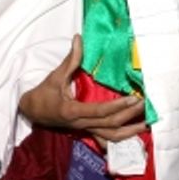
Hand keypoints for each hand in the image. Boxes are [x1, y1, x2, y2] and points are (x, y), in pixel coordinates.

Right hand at [18, 35, 147, 141]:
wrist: (32, 111)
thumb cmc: (43, 94)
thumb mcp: (55, 76)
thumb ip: (70, 59)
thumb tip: (78, 39)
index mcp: (72, 111)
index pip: (100, 111)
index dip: (117, 106)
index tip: (133, 99)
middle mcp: (81, 124)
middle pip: (110, 125)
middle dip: (129, 116)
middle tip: (145, 104)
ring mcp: (85, 129)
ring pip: (111, 137)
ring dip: (129, 132)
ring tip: (146, 124)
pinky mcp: (86, 131)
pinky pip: (106, 139)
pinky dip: (120, 140)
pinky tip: (133, 136)